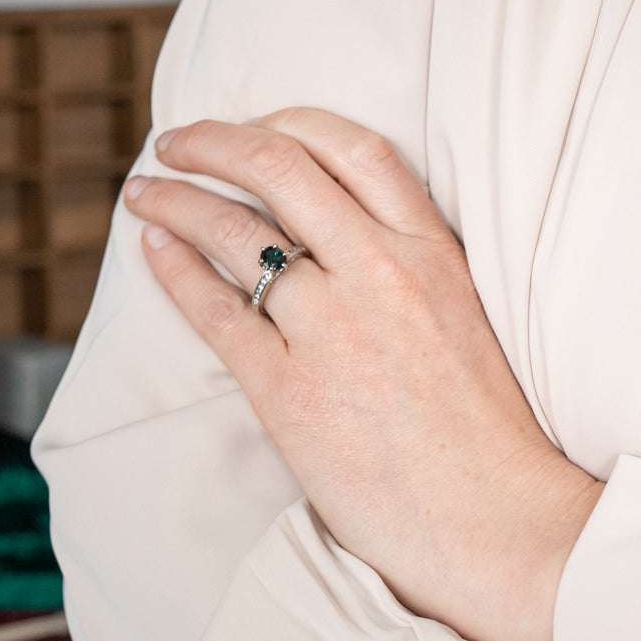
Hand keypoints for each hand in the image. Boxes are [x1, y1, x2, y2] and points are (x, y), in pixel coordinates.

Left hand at [122, 108, 602, 640]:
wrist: (493, 517)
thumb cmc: (487, 431)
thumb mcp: (466, 318)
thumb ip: (412, 267)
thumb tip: (341, 234)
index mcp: (432, 254)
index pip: (353, 149)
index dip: (290, 122)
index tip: (255, 126)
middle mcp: (381, 274)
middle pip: (279, 167)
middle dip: (214, 141)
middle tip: (178, 143)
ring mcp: (332, 330)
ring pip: (236, 230)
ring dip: (178, 199)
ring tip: (148, 194)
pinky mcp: (290, 391)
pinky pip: (215, 308)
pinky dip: (174, 268)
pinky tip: (155, 248)